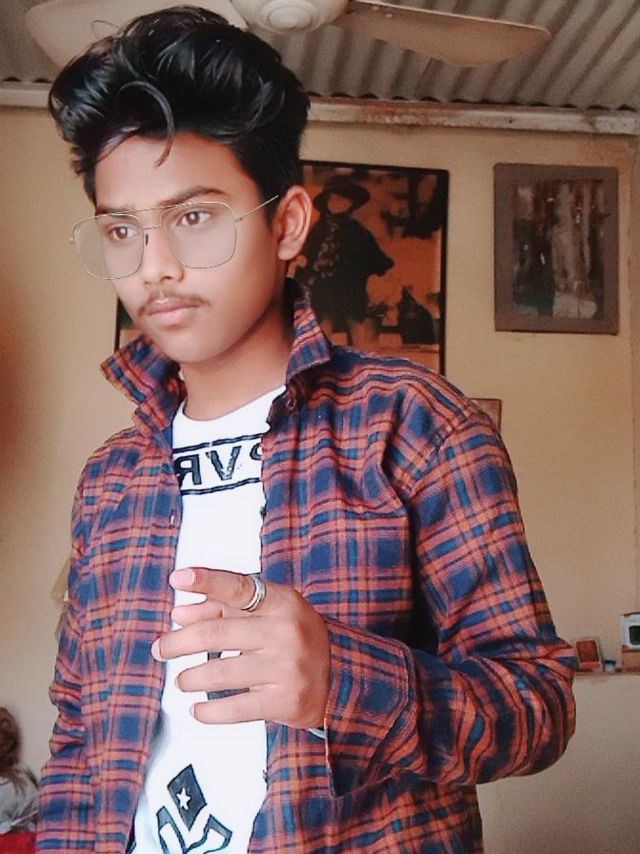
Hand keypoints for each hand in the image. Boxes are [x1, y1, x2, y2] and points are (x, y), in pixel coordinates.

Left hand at [152, 567, 329, 728]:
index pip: (239, 587)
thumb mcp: (268, 613)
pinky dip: (208, 711)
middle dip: (178, 642)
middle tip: (161, 648)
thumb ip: (222, 608)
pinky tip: (198, 709)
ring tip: (182, 679)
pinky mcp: (287, 701)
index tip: (179, 578)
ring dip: (190, 678)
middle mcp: (287, 631)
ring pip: (220, 673)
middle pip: (216, 634)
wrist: (341, 676)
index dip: (207, 580)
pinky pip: (234, 709)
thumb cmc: (296, 639)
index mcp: (283, 602)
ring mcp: (288, 667)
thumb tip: (180, 614)